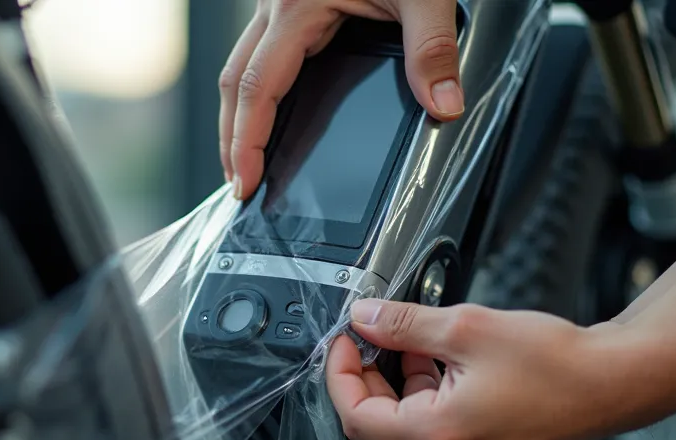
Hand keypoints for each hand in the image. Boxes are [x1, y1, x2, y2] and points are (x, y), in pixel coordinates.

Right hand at [219, 0, 465, 200]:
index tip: (243, 181)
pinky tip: (272, 111)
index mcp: (295, 5)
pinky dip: (257, 90)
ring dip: (239, 116)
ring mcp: (278, 1)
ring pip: (241, 67)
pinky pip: (263, 52)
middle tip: (238, 184)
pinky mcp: (292, 0)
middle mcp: (275, 4)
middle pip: (233, 84)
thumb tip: (444, 104)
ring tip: (247, 158)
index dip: (245, 141)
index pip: (255, 89)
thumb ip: (433, 50)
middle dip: (231, 139)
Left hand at [326, 299, 638, 439]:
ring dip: (400, 379)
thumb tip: (365, 319)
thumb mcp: (466, 328)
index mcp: (434, 438)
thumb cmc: (558, 366)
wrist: (613, 384)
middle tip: (377, 333)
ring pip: (403, 422)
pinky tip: (444, 356)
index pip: (355, 416)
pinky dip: (426, 390)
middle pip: (375, 422)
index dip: (339, 373)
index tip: (345, 339)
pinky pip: (431, 424)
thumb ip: (404, 325)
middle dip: (369, 374)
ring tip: (421, 339)